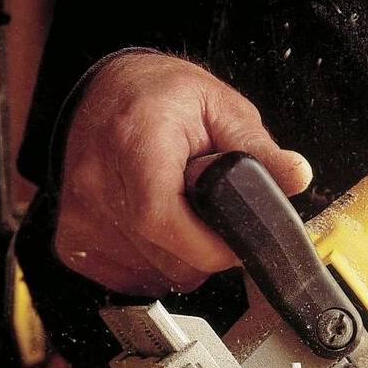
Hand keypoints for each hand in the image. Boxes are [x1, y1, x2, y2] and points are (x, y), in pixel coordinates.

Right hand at [55, 52, 312, 293]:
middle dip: (204, 247)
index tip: (237, 242)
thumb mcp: (218, 106)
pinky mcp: (71, 239)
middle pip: (164, 255)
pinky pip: (127, 276)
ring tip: (182, 209)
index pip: (163, 219)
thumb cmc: (157, 95)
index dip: (209, 244)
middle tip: (214, 213)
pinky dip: (152, 261)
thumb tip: (296, 176)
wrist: (104, 92)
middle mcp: (97, 183)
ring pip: (150, 273)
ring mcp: (79, 215)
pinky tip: (158, 226)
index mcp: (135, 142)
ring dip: (179, 255)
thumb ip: (258, 148)